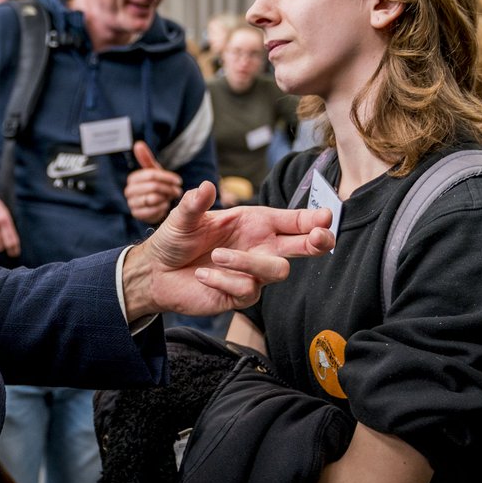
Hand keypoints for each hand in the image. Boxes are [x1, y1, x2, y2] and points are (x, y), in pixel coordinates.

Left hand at [121, 181, 333, 319]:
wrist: (156, 273)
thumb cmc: (174, 240)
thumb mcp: (182, 217)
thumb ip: (194, 203)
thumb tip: (206, 186)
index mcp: (253, 223)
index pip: (292, 221)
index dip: (311, 220)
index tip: (325, 217)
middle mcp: (259, 247)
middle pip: (302, 248)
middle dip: (317, 242)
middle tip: (319, 238)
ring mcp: (252, 273)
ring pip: (276, 270)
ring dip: (248, 262)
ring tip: (217, 255)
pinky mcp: (240, 296)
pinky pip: (246, 289)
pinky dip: (223, 280)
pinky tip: (202, 275)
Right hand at [124, 141, 182, 223]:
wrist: (154, 206)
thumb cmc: (155, 186)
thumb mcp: (153, 171)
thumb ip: (146, 159)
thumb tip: (138, 143)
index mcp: (133, 178)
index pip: (151, 175)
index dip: (167, 178)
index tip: (178, 181)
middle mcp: (129, 190)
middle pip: (153, 186)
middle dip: (168, 188)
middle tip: (177, 191)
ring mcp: (132, 203)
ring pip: (153, 198)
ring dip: (165, 198)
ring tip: (170, 197)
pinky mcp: (137, 214)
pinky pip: (153, 210)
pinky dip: (161, 208)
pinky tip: (164, 206)